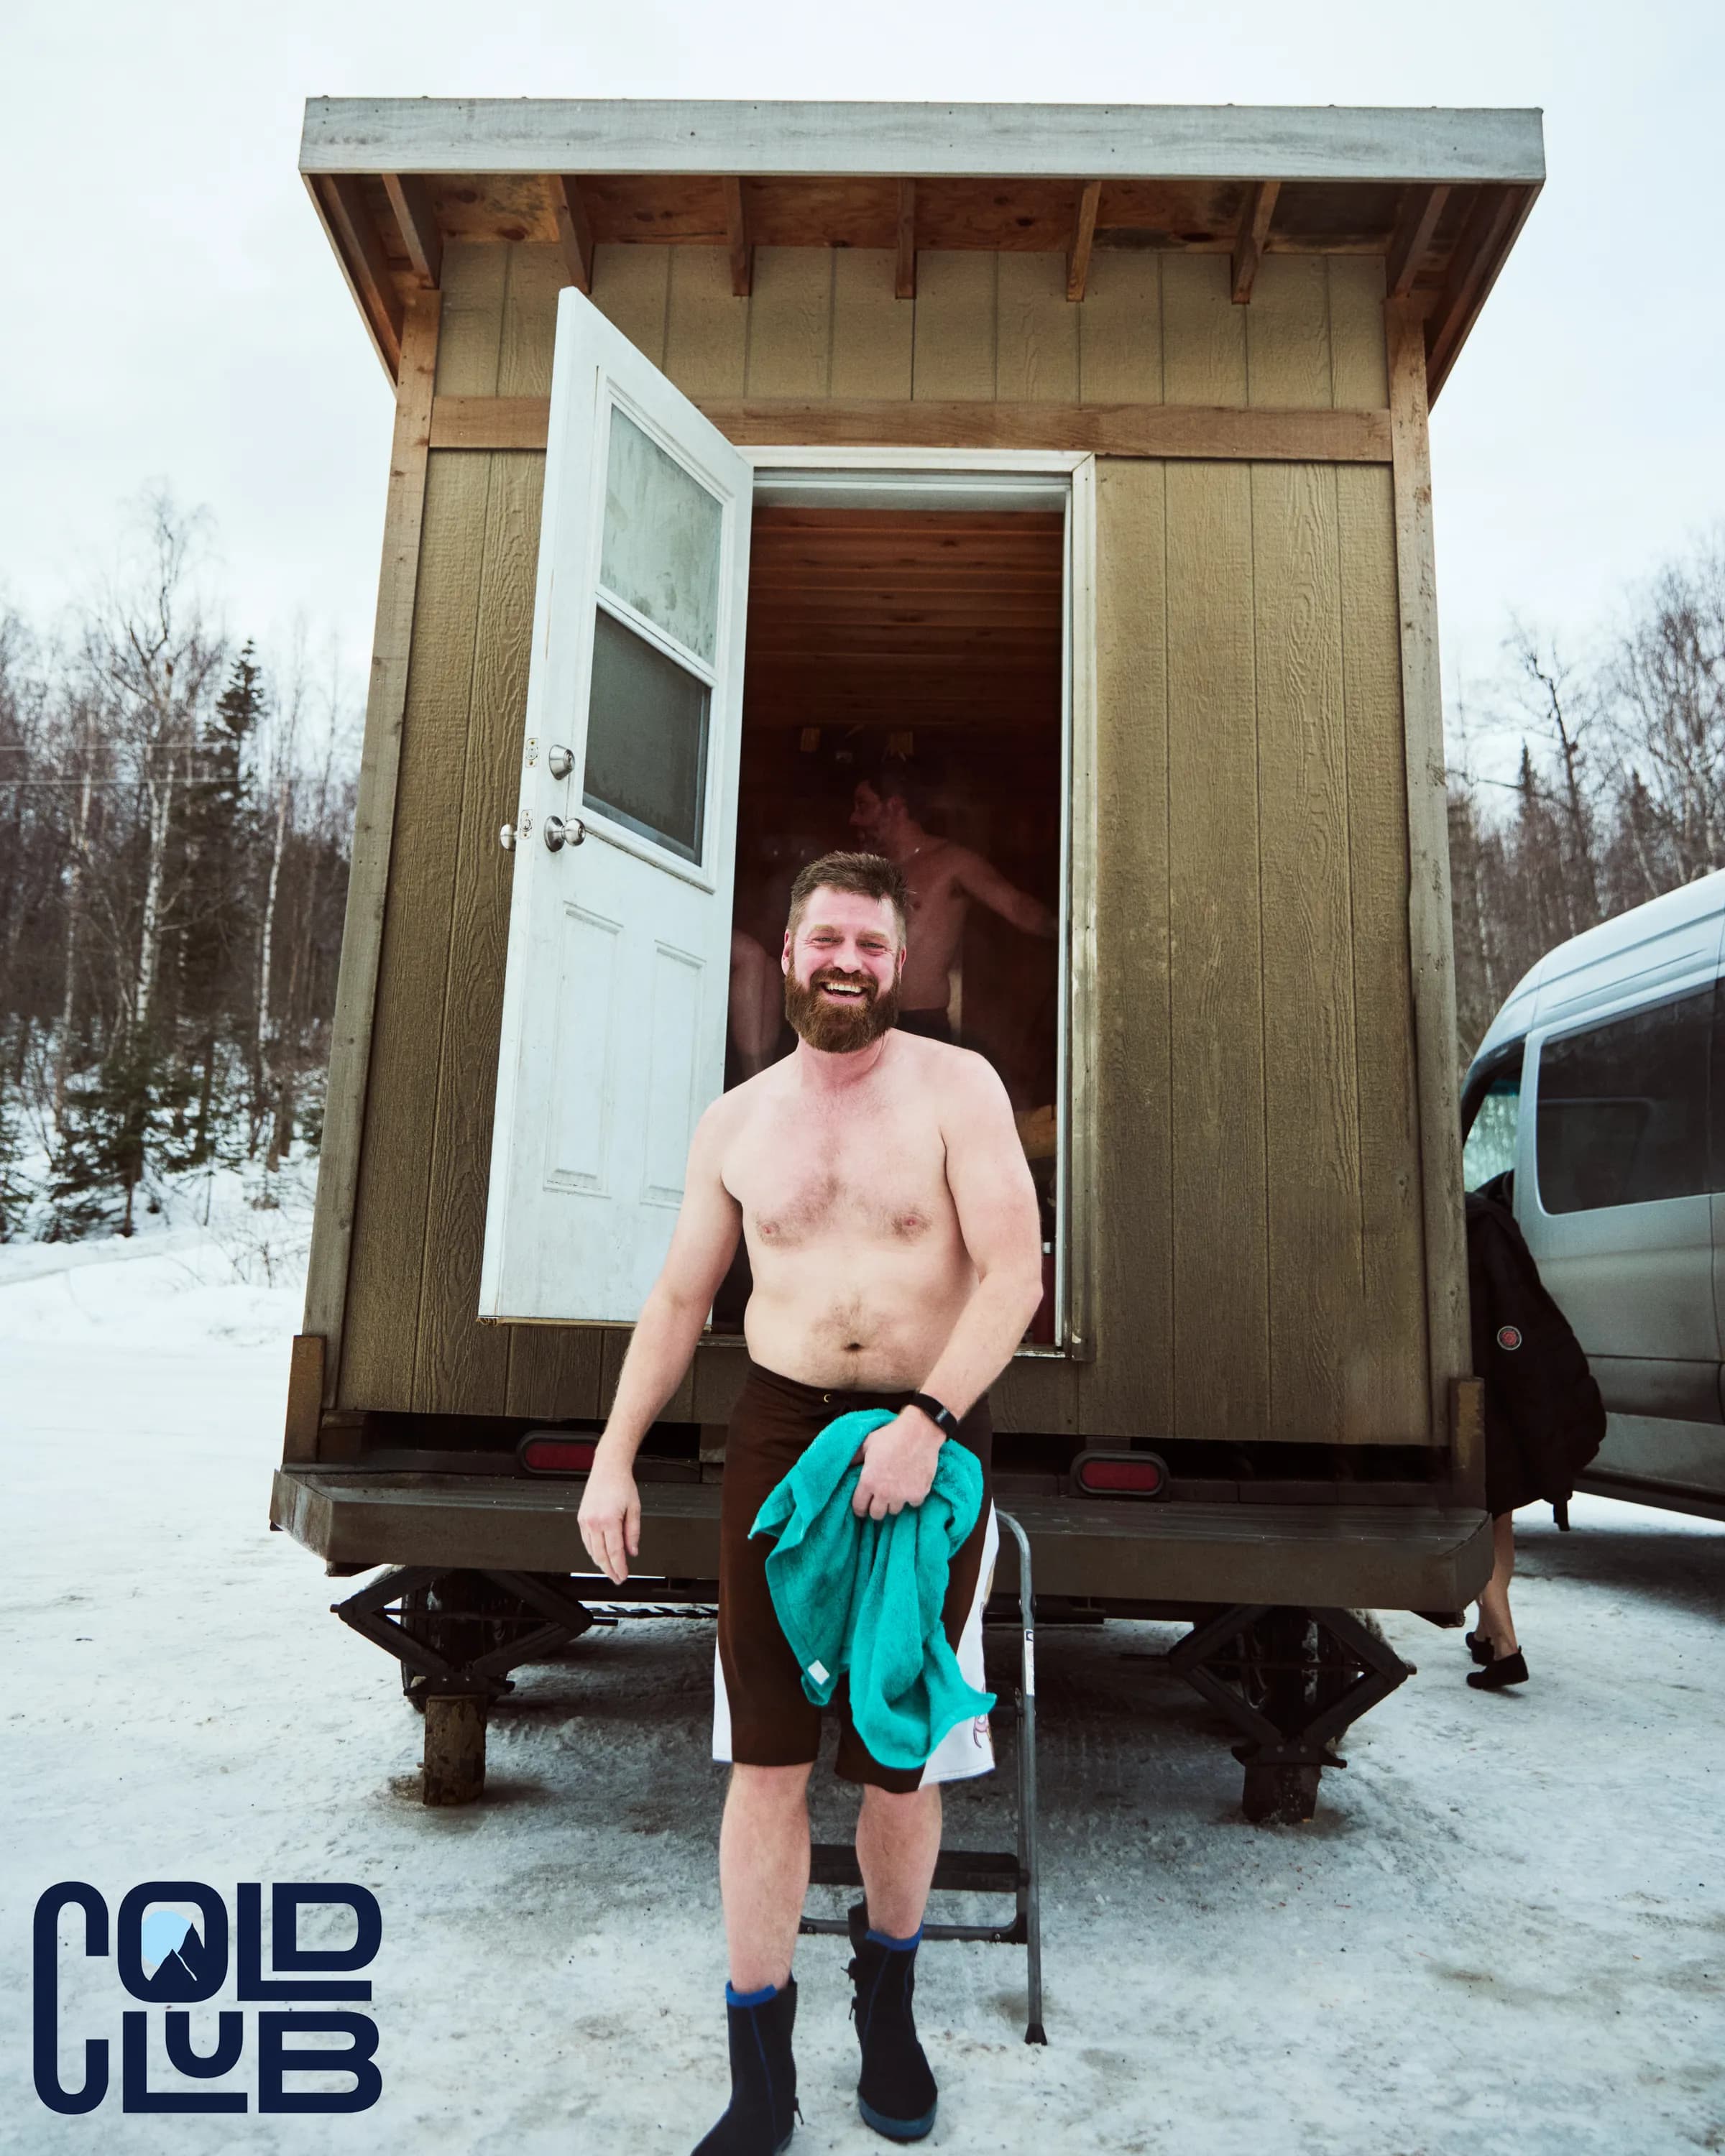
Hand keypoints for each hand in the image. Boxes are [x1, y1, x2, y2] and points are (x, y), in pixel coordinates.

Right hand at [578, 1451, 640, 1583]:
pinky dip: (593, 1551)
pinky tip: (600, 1555)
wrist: (608, 1469)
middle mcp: (594, 1522)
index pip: (614, 1552)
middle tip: (617, 1578)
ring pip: (591, 1550)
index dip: (619, 1567)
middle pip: (601, 1555)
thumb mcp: (634, 1509)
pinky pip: (586, 1541)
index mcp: (609, 1520)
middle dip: (609, 1570)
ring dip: (601, 1563)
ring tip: (610, 1569)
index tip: (623, 1576)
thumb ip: (633, 1533)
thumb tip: (632, 1551)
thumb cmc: (622, 1485)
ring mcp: (585, 1521)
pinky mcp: (581, 1519)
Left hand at [851, 1408, 941, 1518]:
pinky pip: (913, 1504)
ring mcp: (902, 1495)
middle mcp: (884, 1492)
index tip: (862, 1508)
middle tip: (879, 1500)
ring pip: (894, 1511)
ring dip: (893, 1503)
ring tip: (895, 1492)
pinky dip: (912, 1498)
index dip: (859, 1509)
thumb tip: (846, 1465)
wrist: (919, 1433)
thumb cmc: (891, 1436)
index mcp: (868, 1481)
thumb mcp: (867, 1443)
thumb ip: (855, 1458)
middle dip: (876, 1508)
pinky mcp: (918, 1494)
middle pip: (877, 1515)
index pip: (859, 1507)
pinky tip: (911, 1487)